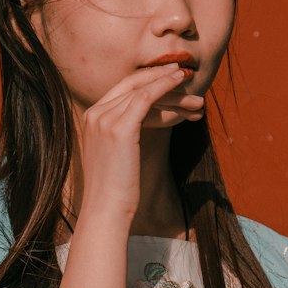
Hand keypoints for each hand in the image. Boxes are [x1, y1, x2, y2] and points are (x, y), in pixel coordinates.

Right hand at [78, 64, 203, 223]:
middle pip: (133, 86)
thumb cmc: (116, 189)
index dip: (148, 80)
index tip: (171, 81)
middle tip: (187, 77)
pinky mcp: (120, 127)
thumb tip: (149, 122)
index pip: (122, 90)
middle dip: (162, 79)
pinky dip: (165, 86)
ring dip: (173, 90)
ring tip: (197, 98)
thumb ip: (124, 134)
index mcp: (91, 118)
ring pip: (144, 91)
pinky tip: (181, 84)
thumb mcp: (117, 154)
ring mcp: (104, 118)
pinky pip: (146, 97)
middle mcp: (94, 113)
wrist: (106, 210)